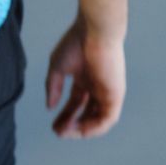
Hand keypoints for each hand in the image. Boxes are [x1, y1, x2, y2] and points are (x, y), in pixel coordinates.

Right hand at [45, 16, 125, 138]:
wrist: (95, 32)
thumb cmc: (76, 43)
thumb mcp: (57, 67)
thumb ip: (53, 87)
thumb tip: (49, 107)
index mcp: (84, 79)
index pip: (75, 103)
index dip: (64, 115)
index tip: (53, 125)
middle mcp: (97, 87)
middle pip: (85, 113)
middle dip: (71, 124)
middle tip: (57, 132)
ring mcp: (107, 92)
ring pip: (97, 119)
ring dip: (82, 129)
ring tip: (66, 132)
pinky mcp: (115, 95)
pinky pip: (107, 118)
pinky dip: (95, 127)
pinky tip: (80, 130)